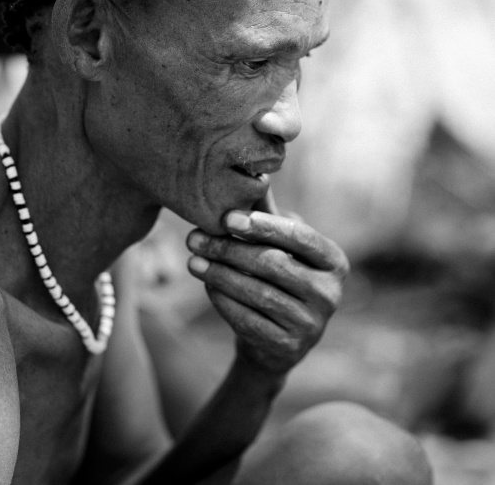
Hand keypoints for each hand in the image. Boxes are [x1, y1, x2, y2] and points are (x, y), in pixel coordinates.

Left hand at [186, 210, 348, 375]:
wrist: (278, 342)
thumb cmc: (279, 280)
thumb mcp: (282, 248)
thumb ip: (270, 218)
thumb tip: (256, 179)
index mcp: (334, 262)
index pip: (299, 236)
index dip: (263, 226)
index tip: (227, 218)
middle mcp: (330, 294)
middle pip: (274, 264)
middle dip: (230, 249)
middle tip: (195, 238)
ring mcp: (311, 324)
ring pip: (258, 292)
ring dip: (220, 274)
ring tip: (193, 261)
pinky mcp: (288, 347)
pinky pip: (248, 318)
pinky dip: (223, 299)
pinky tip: (207, 284)